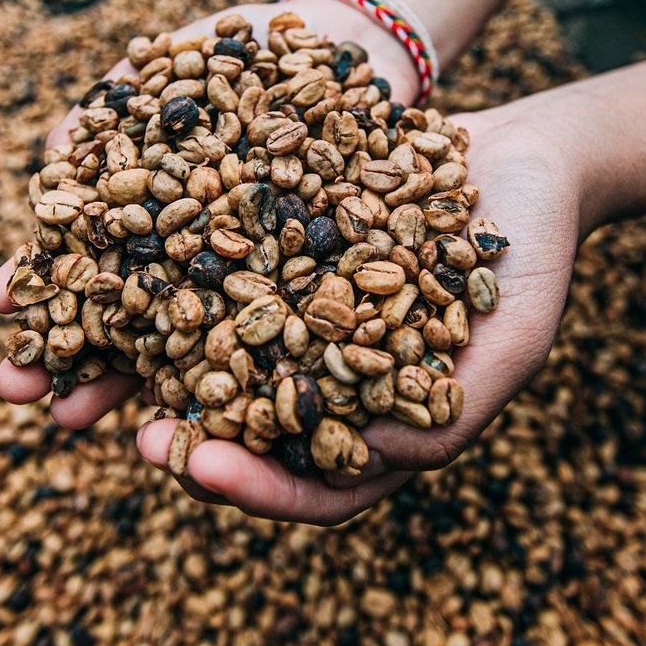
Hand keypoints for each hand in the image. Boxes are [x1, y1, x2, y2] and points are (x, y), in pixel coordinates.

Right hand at [0, 0, 418, 427]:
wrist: (355, 52)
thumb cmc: (256, 53)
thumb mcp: (182, 64)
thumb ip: (120, 106)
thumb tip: (54, 151)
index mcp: (154, 215)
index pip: (86, 259)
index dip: (42, 283)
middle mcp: (196, 262)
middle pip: (122, 319)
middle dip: (66, 357)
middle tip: (11, 389)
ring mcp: (251, 287)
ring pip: (184, 347)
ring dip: (123, 385)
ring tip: (72, 417)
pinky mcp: (312, 301)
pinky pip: (269, 345)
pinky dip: (227, 378)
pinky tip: (193, 409)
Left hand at [135, 94, 586, 523]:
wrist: (523, 157)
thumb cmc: (534, 255)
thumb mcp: (513, 337)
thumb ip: (452, 408)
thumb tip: (373, 460)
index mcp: (384, 425)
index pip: (316, 487)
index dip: (258, 487)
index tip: (201, 467)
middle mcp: (332, 380)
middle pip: (251, 433)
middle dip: (191, 439)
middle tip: (134, 435)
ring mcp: (302, 318)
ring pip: (220, 356)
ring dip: (164, 364)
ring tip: (111, 356)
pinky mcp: (282, 253)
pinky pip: (222, 274)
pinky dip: (178, 277)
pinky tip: (135, 260)